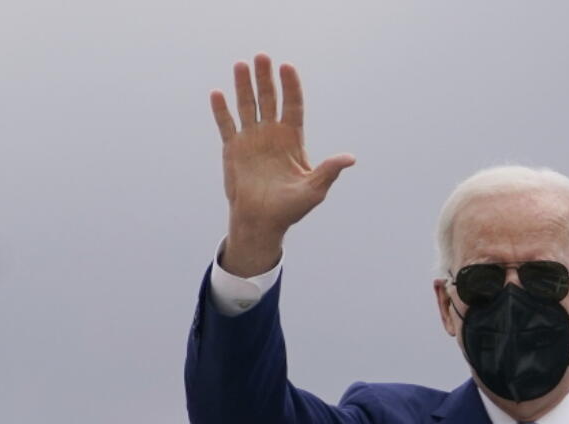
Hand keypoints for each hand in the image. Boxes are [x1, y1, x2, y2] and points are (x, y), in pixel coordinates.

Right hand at [210, 54, 354, 276]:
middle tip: (262, 57)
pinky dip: (222, 110)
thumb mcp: (314, 189)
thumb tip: (350, 158)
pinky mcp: (233, 149)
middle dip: (266, 79)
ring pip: (247, 106)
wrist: (262, 221)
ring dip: (244, 86)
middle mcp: (272, 134)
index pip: (293, 106)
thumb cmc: (291, 208)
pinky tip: (218, 93)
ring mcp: (252, 139)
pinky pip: (226, 125)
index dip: (291, 87)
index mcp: (292, 140)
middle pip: (269, 99)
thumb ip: (329, 170)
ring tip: (241, 65)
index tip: (287, 67)